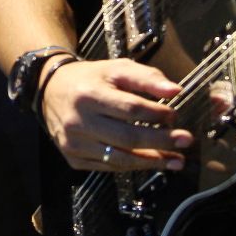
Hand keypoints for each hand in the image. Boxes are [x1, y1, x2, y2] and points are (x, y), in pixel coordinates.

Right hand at [39, 57, 193, 172]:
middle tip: (186, 141)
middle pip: (128, 138)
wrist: (49, 90)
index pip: (131, 109)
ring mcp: (74, 143)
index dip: (156, 114)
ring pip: (120, 158)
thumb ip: (146, 78)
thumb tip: (175, 92)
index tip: (175, 116)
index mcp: (90, 94)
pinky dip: (133, 166)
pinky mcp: (73, 159)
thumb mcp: (115, 69)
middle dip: (161, 141)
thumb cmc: (89, 78)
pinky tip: (152, 162)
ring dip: (152, 161)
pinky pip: (109, 167)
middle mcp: (79, 121)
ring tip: (176, 160)